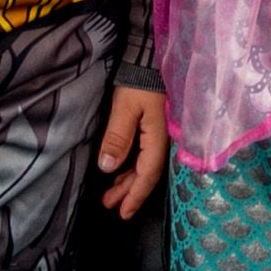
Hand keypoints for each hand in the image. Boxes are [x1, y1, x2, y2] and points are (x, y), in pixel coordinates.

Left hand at [95, 80, 169, 220]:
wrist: (151, 58)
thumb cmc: (139, 82)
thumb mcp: (125, 108)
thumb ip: (117, 138)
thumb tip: (107, 168)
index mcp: (158, 139)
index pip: (147, 174)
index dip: (135, 195)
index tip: (122, 213)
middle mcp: (163, 141)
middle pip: (147, 174)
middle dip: (129, 192)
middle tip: (110, 206)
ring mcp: (161, 135)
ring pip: (146, 165)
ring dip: (129, 180)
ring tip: (111, 193)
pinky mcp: (156, 128)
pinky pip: (146, 155)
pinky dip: (133, 167)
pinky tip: (121, 170)